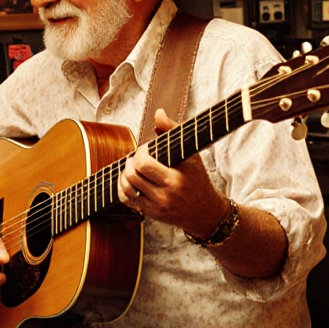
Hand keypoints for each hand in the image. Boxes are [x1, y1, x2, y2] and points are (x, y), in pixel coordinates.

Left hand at [117, 108, 227, 237]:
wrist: (204, 211)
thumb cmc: (197, 178)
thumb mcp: (191, 154)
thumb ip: (173, 131)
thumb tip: (158, 113)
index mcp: (176, 179)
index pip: (144, 164)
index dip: (141, 151)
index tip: (148, 148)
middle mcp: (165, 195)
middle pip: (132, 174)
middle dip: (131, 161)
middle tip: (139, 157)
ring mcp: (156, 206)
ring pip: (127, 187)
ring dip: (125, 173)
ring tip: (133, 167)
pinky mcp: (149, 214)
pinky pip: (126, 200)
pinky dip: (123, 188)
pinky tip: (130, 180)